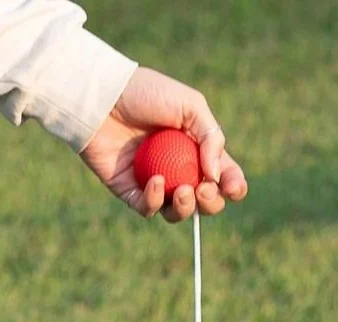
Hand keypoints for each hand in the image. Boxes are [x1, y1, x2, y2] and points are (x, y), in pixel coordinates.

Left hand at [79, 67, 248, 221]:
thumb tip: (215, 175)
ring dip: (186, 208)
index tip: (234, 188)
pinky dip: (155, 201)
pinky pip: (148, 208)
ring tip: (184, 190)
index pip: (223, 175)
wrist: (104, 97)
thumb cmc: (147, 93)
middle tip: (203, 187)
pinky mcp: (129, 190)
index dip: (234, 186)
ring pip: (177, 211)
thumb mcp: (190, 105)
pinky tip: (156, 181)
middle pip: (204, 200)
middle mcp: (178, 168)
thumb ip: (211, 136)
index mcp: (198, 148)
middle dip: (211, 202)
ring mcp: (154, 182)